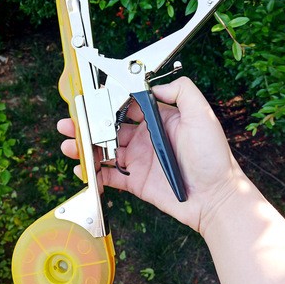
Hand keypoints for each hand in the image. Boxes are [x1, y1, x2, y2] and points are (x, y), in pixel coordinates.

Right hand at [58, 77, 245, 231]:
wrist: (215, 197)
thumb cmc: (212, 156)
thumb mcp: (201, 115)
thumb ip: (182, 92)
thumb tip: (155, 86)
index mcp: (158, 120)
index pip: (127, 107)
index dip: (108, 104)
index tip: (91, 101)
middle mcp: (145, 138)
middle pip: (109, 128)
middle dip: (88, 125)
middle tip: (69, 123)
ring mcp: (138, 160)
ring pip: (105, 151)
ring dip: (85, 148)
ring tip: (69, 145)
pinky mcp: (135, 181)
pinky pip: (109, 175)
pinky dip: (93, 173)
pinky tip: (81, 169)